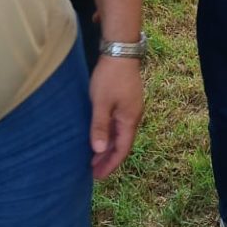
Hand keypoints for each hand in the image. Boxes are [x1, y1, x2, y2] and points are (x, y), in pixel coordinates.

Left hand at [88, 54, 143, 179]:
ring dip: (108, 146)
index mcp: (130, 119)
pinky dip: (109, 134)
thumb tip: (98, 150)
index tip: (98, 176)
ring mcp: (131, 107)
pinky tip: (100, 134)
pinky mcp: (126, 100)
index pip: (122, 149)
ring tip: (93, 157)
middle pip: (122, 143)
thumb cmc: (110, 76)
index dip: (110, 164)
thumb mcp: (101, 103)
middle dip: (108, 158)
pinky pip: (119, 124)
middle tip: (92, 171)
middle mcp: (134, 116)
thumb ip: (99, 126)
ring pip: (120, 134)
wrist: (121, 50)